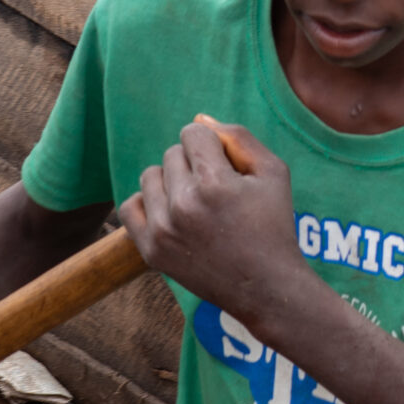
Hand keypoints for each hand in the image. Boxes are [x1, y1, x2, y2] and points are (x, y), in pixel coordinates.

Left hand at [120, 120, 307, 323]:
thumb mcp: (273, 172)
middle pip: (172, 153)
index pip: (192, 132)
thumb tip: (199, 118)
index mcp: (215, 183)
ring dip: (171, 182)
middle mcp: (184, 205)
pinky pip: (130, 206)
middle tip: (217, 192)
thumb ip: (238, 137)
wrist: (265, 285)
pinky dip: (148, 204)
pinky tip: (171, 213)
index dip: (212, 145)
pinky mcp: (152, 250)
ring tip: (196, 204)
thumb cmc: (274, 225)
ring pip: (150, 176)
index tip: (227, 168)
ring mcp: (164, 230)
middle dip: (194, 165)